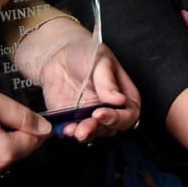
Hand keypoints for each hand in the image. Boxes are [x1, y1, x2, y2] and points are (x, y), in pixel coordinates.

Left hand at [13, 18, 142, 141]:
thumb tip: (119, 99)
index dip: (117, 118)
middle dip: (100, 128)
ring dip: (86, 134)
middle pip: (113, 128)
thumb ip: (108, 81)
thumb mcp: (100, 60)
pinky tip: (66, 128)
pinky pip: (75, 132)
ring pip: (95, 133)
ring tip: (75, 130)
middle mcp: (110, 108)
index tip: (100, 112)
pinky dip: (70, 133)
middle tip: (88, 124)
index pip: (129, 114)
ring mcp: (92, 116)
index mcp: (124, 94)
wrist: (58, 54)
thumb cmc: (85, 53)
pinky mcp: (74, 120)